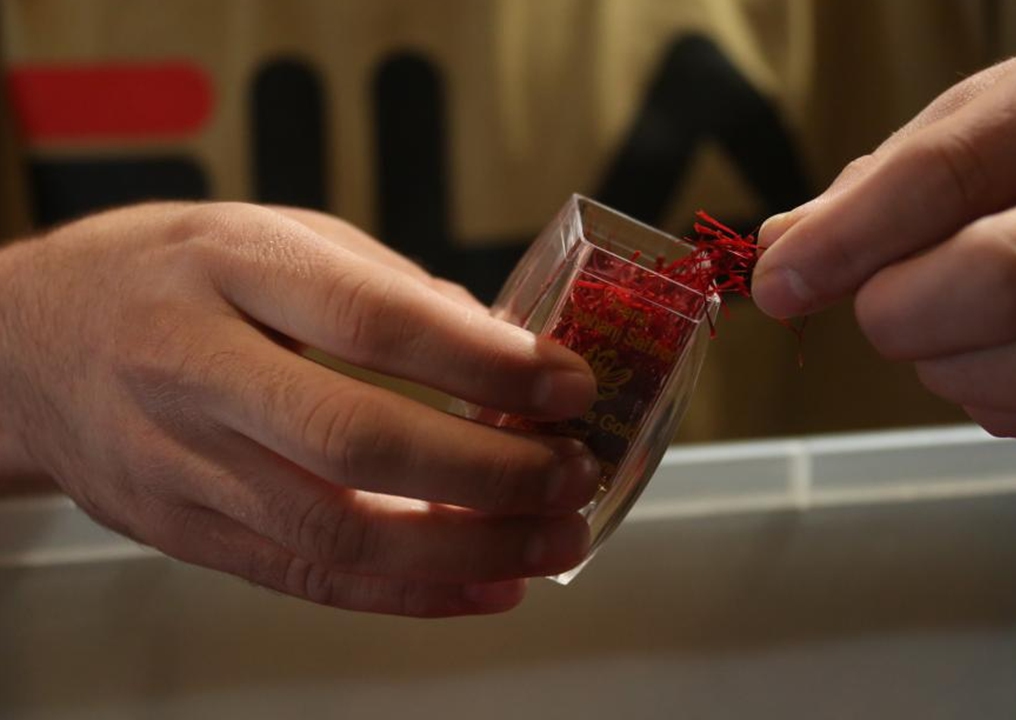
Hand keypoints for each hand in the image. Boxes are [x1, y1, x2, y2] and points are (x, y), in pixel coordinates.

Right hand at [0, 202, 599, 614]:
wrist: (24, 346)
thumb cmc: (162, 274)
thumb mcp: (271, 234)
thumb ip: (387, 287)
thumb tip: (504, 346)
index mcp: (227, 270)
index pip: (371, 321)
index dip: (482, 362)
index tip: (567, 384)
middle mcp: (195, 370)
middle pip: (357, 442)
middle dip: (488, 471)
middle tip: (571, 475)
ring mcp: (182, 465)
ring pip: (338, 533)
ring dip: (466, 548)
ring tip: (552, 541)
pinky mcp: (185, 532)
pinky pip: (307, 578)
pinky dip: (408, 592)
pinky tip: (484, 584)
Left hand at [753, 18, 1015, 442]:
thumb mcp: (999, 109)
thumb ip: (890, 178)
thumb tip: (785, 248)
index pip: (950, 175)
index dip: (846, 242)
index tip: (778, 282)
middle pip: (999, 285)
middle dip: (897, 311)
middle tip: (875, 302)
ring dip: (943, 366)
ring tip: (940, 322)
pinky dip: (991, 401)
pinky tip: (989, 356)